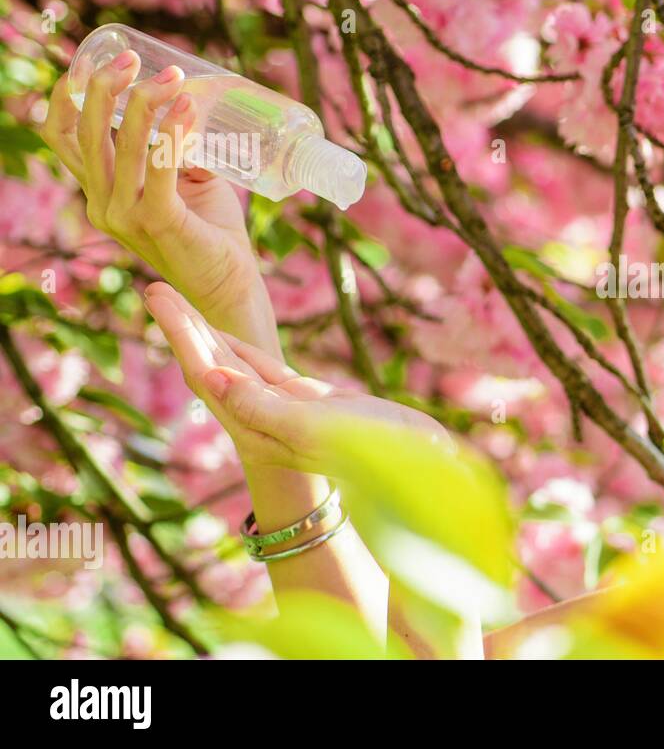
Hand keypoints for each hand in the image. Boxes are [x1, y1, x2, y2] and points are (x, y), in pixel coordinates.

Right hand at [41, 50, 263, 319]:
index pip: (62, 136)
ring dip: (145, 103)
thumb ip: (177, 148)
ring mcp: (125, 216)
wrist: (231, 284)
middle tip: (133, 57)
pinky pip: (160, 167)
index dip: (67, 95)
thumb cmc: (211, 230)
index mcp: (100, 191)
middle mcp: (101, 203)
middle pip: (85, 132)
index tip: (92, 59)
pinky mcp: (158, 223)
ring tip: (173, 77)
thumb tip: (188, 107)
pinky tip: (186, 108)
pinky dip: (171, 133)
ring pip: (122, 145)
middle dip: (105, 86)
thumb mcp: (188, 180)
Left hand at [143, 282, 443, 475]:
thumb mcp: (314, 426)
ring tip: (177, 303)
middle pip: (210, 365)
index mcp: (257, 428)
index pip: (208, 373)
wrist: (420, 463)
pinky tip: (224, 334)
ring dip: (204, 332)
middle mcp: (261, 421)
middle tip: (155, 287)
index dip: (181, 333)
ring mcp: (282, 410)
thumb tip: (212, 379)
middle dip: (182, 327)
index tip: (158, 296)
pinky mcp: (305, 401)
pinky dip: (239, 347)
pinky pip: (261, 369)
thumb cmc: (373, 448)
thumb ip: (261, 407)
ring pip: (232, 364)